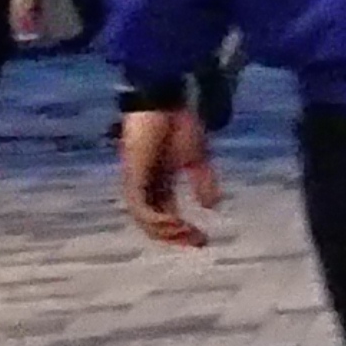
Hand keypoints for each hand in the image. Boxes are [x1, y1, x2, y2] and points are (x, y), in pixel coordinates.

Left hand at [119, 106, 218, 248]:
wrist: (164, 103)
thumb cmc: (178, 125)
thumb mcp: (197, 158)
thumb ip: (203, 181)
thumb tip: (212, 207)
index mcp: (159, 184)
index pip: (167, 217)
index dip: (184, 232)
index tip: (204, 240)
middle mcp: (145, 188)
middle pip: (155, 225)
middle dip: (176, 237)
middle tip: (198, 242)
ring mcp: (137, 184)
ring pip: (145, 221)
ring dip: (166, 231)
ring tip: (188, 233)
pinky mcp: (133, 177)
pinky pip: (140, 208)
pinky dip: (155, 219)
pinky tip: (174, 222)